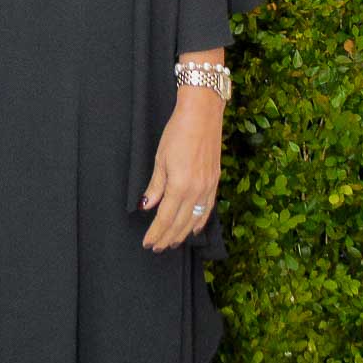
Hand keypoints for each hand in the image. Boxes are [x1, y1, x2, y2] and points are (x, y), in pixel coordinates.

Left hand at [140, 87, 223, 251]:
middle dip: (167, 237)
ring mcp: (208, 187)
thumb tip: (147, 206)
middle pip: (180, 223)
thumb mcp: (160, 159)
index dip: (156, 232)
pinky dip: (200, 222)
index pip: (165, 218)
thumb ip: (155, 186)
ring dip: (182, 233)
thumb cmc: (177, 133)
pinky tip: (195, 229)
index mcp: (180, 186)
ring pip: (195, 220)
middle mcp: (197, 191)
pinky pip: (208, 209)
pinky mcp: (215, 182)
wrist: (202, 116)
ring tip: (172, 243)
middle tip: (156, 247)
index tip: (148, 243)